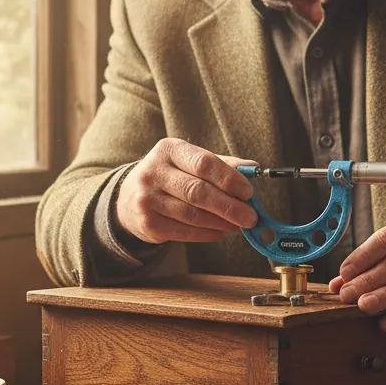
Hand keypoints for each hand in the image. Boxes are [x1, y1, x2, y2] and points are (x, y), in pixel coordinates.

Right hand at [115, 138, 258, 244]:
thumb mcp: (191, 162)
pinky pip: (185, 232)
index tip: (249, 193)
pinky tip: (221, 232)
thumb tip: (254, 168)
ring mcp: (147, 198)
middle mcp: (154, 172)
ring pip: (193, 215)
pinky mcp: (147, 222)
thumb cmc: (172, 176)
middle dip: (229, 207)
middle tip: (250, 217)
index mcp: (169, 150)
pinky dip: (208, 234)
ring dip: (222, 223)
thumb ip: (223, 165)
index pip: (204, 163)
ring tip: (239, 226)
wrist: (130, 197)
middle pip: (198, 192)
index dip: (229, 179)